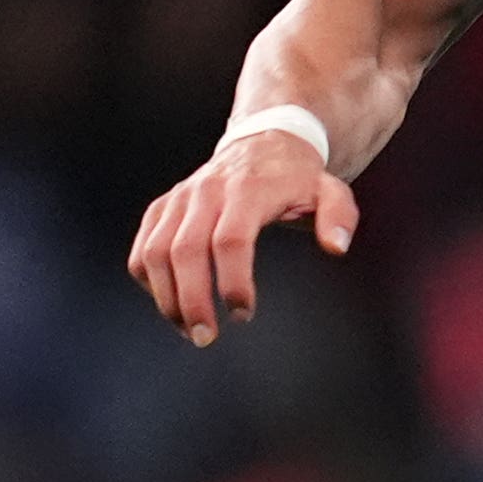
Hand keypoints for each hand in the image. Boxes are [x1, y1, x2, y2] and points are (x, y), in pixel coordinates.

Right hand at [129, 113, 361, 346]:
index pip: (230, 240)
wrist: (261, 144)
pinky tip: (172, 303)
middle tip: (205, 337)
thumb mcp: (330, 190)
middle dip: (191, 301)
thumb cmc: (296, 178)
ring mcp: (179, 200)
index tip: (243, 314)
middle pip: (185, 251)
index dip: (233, 281)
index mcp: (246, 190)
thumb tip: (336, 247)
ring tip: (189, 330)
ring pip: (155, 253)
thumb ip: (339, 216)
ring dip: (166, 298)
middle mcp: (205, 193)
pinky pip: (143, 249)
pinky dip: (150, 281)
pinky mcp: (162, 209)